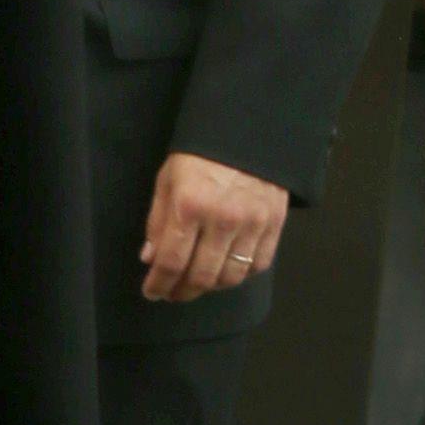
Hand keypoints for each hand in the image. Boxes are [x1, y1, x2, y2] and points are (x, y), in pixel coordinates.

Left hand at [140, 149, 287, 305]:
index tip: (152, 292)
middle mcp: (222, 219)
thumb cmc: (200, 156)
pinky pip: (258, 265)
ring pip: (230, 277)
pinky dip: (241, 275)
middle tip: (173, 293)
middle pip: (201, 276)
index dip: (159, 284)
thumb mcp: (168, 180)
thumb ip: (158, 222)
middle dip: (182, 291)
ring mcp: (252, 223)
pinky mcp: (274, 224)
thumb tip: (150, 259)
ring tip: (197, 282)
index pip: (171, 261)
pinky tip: (226, 269)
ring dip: (210, 287)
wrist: (248, 131)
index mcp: (189, 206)